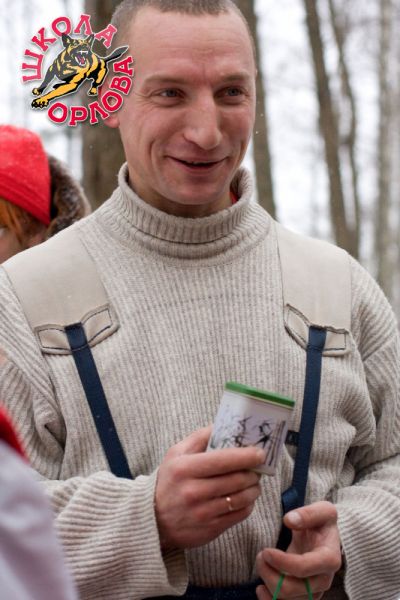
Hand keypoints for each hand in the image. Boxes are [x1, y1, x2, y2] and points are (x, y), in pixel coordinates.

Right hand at [155, 425, 264, 550]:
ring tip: (253, 482)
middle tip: (257, 467)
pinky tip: (246, 498)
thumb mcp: (175, 454)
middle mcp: (194, 491)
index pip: (223, 460)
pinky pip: (240, 515)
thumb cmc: (169, 481)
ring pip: (241, 498)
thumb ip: (199, 438)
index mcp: (185, 469)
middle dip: (253, 472)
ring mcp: (203, 513)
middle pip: (237, 479)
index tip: (260, 453)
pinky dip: (248, 504)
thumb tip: (223, 425)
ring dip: (254, 488)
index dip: (246, 456)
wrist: (153, 520)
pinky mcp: (211, 529)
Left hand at [256, 501, 341, 598]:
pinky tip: (261, 589)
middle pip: (292, 589)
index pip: (303, 569)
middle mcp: (323, 580)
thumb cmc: (323, 523)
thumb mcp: (322, 510)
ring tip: (261, 564)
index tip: (266, 551)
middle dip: (269, 574)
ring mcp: (314, 592)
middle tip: (261, 555)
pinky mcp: (304, 597)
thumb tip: (289, 520)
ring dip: (268, 584)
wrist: (326, 537)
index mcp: (330, 559)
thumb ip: (308, 514)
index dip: (281, 562)